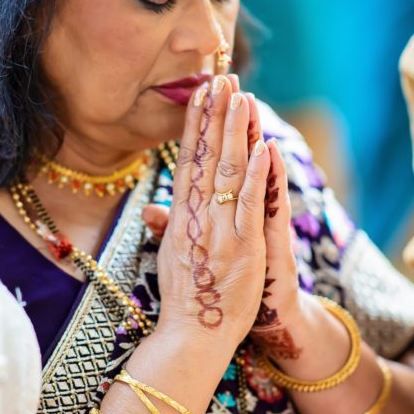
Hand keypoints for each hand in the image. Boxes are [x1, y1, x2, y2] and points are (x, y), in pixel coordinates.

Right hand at [154, 75, 269, 352]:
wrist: (191, 337)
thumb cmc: (185, 301)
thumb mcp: (170, 258)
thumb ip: (167, 229)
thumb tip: (152, 211)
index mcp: (180, 218)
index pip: (187, 161)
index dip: (195, 124)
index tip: (201, 93)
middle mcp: (196, 217)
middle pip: (205, 156)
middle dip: (215, 114)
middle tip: (222, 75)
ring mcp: (219, 230)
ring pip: (226, 171)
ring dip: (234, 131)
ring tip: (240, 95)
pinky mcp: (241, 247)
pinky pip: (247, 204)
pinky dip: (254, 175)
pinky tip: (261, 146)